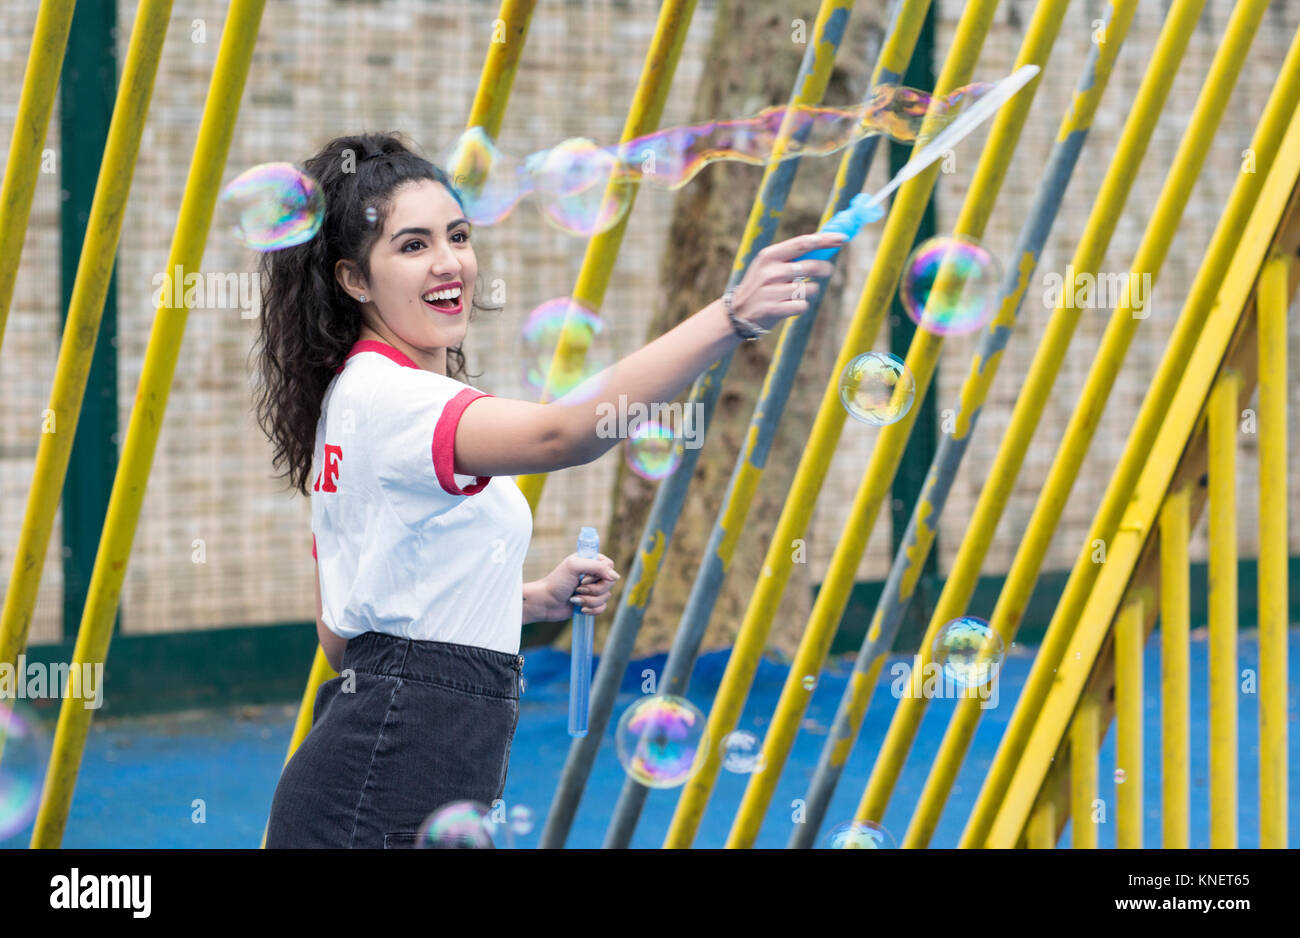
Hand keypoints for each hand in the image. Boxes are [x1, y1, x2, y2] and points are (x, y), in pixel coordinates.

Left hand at [538, 552, 620, 621]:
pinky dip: (591, 610)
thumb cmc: (557, 582)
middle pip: (610, 583)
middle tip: (578, 589)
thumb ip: (596, 567)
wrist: (546, 602)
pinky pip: (602, 608)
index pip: (610, 566)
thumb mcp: (574, 566)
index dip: (601, 574)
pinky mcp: (591, 603)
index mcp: (590, 561)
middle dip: (594, 590)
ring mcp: (592, 590)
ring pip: (606, 597)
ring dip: (589, 600)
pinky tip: (580, 608)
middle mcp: (593, 575)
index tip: (585, 578)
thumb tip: (615, 577)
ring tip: (575, 599)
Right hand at [727, 232, 843, 331]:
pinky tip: (789, 306)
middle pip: (811, 266)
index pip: (802, 243)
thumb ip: (792, 256)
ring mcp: (770, 291)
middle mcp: (769, 271)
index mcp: (769, 255)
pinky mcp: (773, 309)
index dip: (825, 240)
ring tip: (797, 294)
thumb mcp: (769, 265)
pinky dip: (801, 306)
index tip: (842, 238)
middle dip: (825, 268)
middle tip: (828, 271)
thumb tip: (824, 244)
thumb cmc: (761, 286)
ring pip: (809, 288)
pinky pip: (802, 306)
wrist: (738, 312)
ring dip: (810, 292)